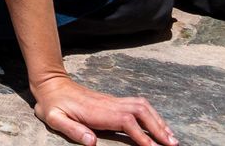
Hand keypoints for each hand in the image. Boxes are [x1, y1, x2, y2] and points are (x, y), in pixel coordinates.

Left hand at [31, 73, 175, 145]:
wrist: (51, 84)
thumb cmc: (52, 105)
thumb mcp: (54, 118)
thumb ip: (72, 130)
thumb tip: (91, 142)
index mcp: (98, 111)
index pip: (126, 121)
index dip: (141, 135)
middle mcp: (110, 104)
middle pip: (141, 111)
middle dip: (158, 127)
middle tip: (173, 144)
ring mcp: (113, 101)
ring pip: (143, 106)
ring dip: (158, 121)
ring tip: (172, 138)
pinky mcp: (114, 101)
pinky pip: (138, 106)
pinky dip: (152, 115)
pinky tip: (158, 126)